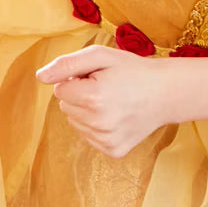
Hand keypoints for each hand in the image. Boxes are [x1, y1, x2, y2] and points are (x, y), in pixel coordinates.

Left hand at [35, 46, 172, 157]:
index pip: (59, 90)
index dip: (76, 80)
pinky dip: (96, 126)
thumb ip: (67, 64)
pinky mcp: (114, 150)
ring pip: (75, 122)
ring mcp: (107, 140)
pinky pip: (88, 135)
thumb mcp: (100, 56)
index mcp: (94, 98)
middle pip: (65, 107)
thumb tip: (40, 77)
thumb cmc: (132, 70)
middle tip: (106, 88)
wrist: (167, 93)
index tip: (98, 77)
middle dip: (80, 95)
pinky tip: (116, 116)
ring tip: (112, 101)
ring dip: (87, 110)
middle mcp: (99, 123)